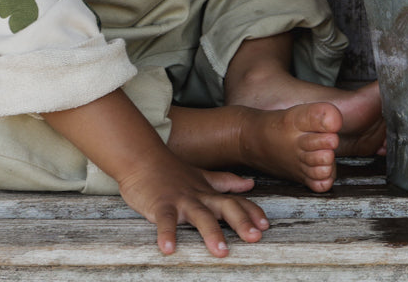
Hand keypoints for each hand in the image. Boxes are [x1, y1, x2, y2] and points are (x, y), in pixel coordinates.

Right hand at [117, 153, 269, 256]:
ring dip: (211, 232)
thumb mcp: (201, 175)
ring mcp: (180, 200)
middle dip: (241, 221)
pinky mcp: (160, 204)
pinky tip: (168, 249)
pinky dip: (167, 234)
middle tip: (255, 237)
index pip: (235, 201)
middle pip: (224, 206)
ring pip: (199, 215)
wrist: (141, 156)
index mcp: (209, 191)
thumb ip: (225, 181)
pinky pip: (165, 220)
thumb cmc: (171, 171)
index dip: (251, 212)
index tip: (265, 225)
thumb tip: (250, 184)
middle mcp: (199, 195)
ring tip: (221, 252)